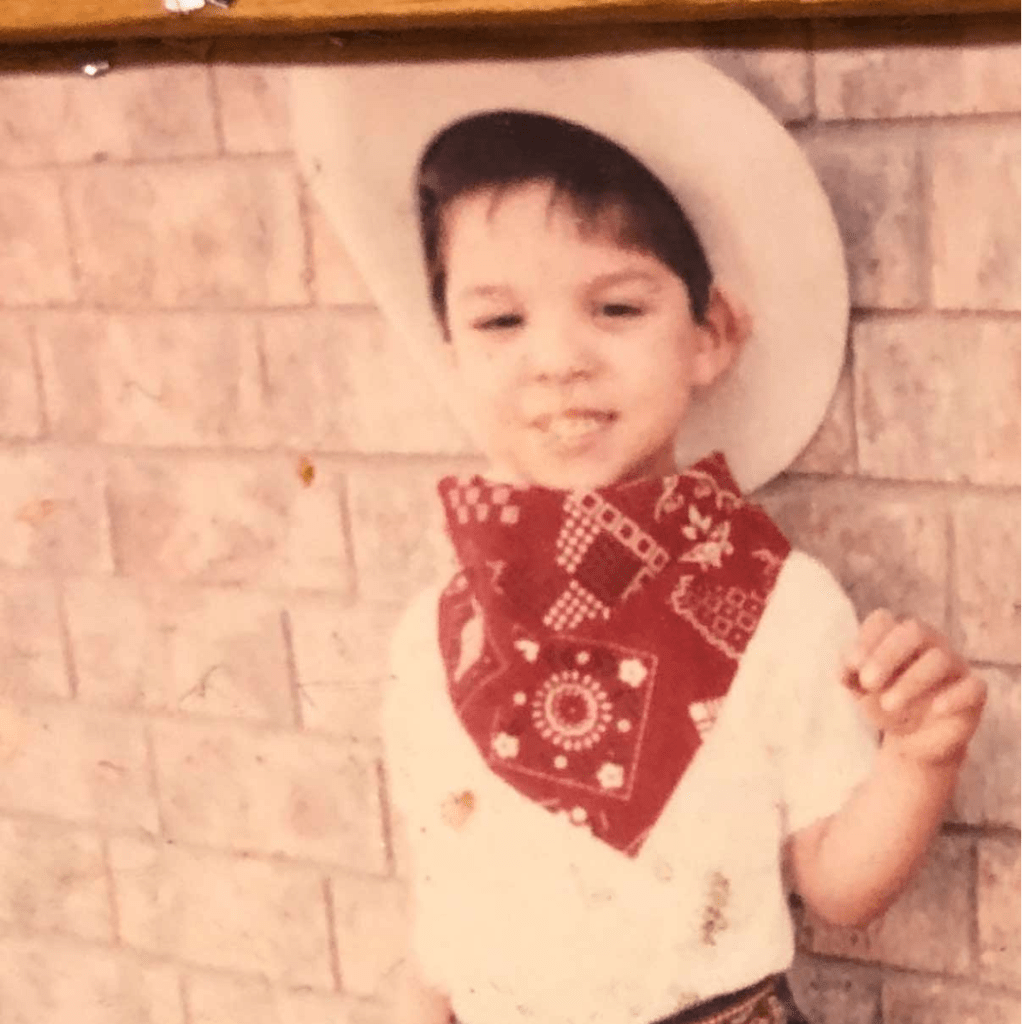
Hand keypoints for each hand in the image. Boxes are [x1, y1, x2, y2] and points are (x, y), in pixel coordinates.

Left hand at [843, 610, 986, 766]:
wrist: (913, 741)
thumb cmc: (885, 704)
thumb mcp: (862, 692)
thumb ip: (851, 677)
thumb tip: (845, 669)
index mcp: (897, 635)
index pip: (883, 621)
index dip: (866, 640)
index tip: (851, 666)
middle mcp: (929, 643)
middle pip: (914, 631)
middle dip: (887, 655)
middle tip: (868, 682)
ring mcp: (954, 665)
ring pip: (939, 659)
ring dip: (910, 681)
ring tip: (889, 704)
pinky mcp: (974, 692)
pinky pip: (973, 686)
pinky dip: (953, 697)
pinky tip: (935, 709)